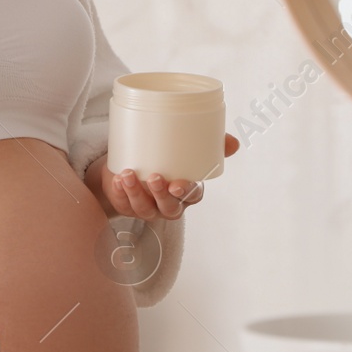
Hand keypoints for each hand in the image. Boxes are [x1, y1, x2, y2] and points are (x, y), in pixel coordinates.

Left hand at [96, 133, 239, 219]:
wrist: (126, 162)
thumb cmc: (160, 156)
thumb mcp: (182, 149)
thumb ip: (209, 145)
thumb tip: (234, 143)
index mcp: (186, 191)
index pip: (193, 197)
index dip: (187, 193)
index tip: (178, 184)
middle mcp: (168, 203)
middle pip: (169, 207)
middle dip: (162, 195)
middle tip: (155, 178)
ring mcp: (147, 207)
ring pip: (144, 208)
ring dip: (136, 193)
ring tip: (128, 175)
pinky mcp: (127, 205)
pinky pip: (124, 204)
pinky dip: (120, 193)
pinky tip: (117, 180)